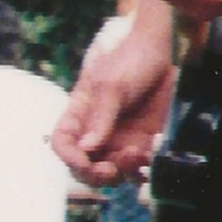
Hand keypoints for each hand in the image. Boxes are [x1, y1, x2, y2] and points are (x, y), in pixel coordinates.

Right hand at [52, 30, 173, 187]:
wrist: (158, 46)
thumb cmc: (126, 59)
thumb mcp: (110, 86)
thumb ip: (100, 117)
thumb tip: (87, 149)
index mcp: (79, 117)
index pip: (62, 145)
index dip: (69, 158)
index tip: (84, 163)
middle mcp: (96, 132)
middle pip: (86, 166)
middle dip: (95, 174)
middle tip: (110, 169)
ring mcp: (120, 136)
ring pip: (114, 169)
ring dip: (121, 172)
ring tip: (136, 157)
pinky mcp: (145, 138)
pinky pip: (139, 164)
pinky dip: (142, 169)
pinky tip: (148, 163)